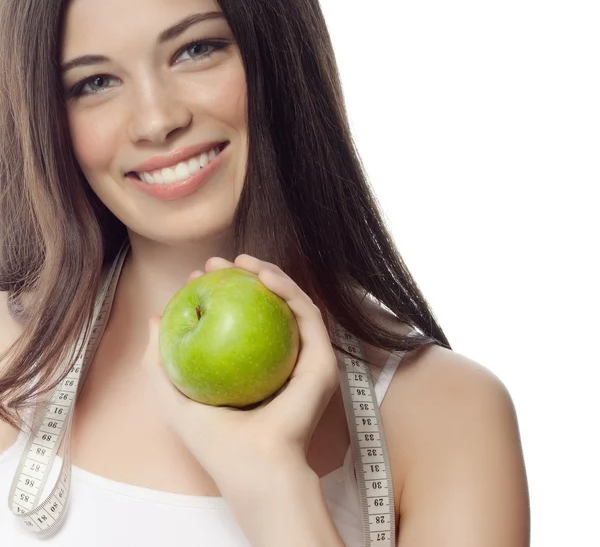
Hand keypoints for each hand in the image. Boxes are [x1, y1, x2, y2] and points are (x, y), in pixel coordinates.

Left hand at [141, 254, 339, 494]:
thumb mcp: (174, 396)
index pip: (241, 318)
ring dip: (270, 274)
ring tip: (242, 262)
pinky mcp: (322, 359)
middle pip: (267, 305)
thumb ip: (159, 360)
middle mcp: (283, 358)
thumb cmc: (214, 440)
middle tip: (217, 263)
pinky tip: (263, 277)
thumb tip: (156, 319)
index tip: (197, 277)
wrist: (252, 465)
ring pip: (291, 302)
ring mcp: (305, 357)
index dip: (220, 291)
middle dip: (244, 276)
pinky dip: (288, 290)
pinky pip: (307, 314)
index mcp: (255, 366)